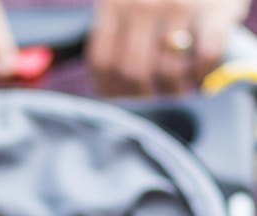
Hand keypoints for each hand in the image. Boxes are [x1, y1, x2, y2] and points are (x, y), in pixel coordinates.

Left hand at [88, 0, 250, 95]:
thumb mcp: (130, 0)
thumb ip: (119, 31)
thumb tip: (113, 84)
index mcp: (114, 6)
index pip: (103, 61)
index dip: (111, 89)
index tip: (123, 102)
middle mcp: (142, 6)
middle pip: (133, 70)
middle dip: (145, 97)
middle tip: (157, 104)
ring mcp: (178, 6)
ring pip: (167, 68)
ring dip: (174, 90)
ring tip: (180, 92)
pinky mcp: (213, 9)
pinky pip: (205, 54)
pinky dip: (203, 72)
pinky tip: (202, 75)